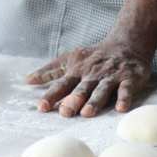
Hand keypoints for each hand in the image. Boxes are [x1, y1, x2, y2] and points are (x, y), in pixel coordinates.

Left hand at [26, 38, 151, 117]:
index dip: (51, 95)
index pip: (62, 85)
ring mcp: (111, 76)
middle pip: (81, 89)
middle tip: (65, 112)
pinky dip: (124, 98)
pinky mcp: (129, 78)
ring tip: (87, 113)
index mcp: (77, 71)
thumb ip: (50, 72)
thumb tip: (27, 80)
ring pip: (101, 90)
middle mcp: (92, 75)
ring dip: (94, 101)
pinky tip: (121, 108)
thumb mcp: (69, 60)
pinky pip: (126, 89)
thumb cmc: (94, 56)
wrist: (127, 43)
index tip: (41, 107)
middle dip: (73, 100)